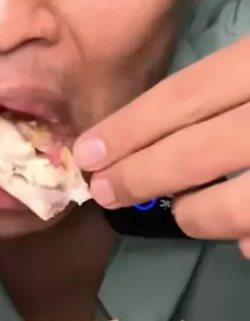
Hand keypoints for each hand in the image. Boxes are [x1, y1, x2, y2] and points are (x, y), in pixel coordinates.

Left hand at [73, 38, 249, 256]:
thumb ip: (226, 80)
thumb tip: (158, 127)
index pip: (181, 96)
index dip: (127, 128)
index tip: (86, 153)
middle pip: (195, 153)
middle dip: (140, 177)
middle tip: (105, 192)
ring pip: (233, 205)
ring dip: (196, 215)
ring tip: (186, 214)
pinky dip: (249, 241)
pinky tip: (243, 240)